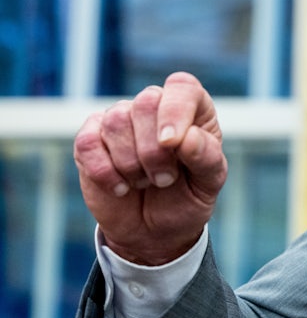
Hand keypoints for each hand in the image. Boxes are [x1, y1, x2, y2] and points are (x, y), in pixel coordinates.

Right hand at [74, 72, 227, 265]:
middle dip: (154, 150)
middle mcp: (156, 106)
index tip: (172, 144)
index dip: (175, 111)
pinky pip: (87, 142)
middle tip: (166, 179)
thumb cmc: (188, 197)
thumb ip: (206, 157)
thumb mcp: (209, 182)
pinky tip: (121, 188)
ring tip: (145, 182)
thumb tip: (186, 137)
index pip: (182, 87)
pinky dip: (104, 172)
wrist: (155, 230)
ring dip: (131, 164)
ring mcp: (120, 120)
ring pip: (116, 121)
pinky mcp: (90, 139)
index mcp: (192, 109)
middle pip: (146, 103)